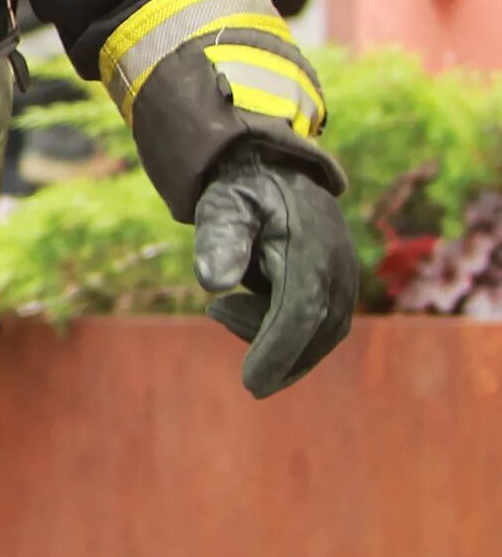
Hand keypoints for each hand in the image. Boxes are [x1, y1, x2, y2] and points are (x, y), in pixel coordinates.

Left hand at [193, 146, 356, 397]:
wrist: (275, 172)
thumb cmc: (242, 192)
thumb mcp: (222, 206)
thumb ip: (218, 239)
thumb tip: (212, 283)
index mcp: (310, 248)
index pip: (300, 312)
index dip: (277, 351)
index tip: (250, 383)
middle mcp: (337, 266)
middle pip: (316, 331)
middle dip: (278, 358)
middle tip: (238, 361)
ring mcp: (344, 277)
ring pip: (321, 333)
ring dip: (277, 343)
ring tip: (222, 309)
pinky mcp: (340, 287)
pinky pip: (321, 326)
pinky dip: (287, 336)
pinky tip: (244, 310)